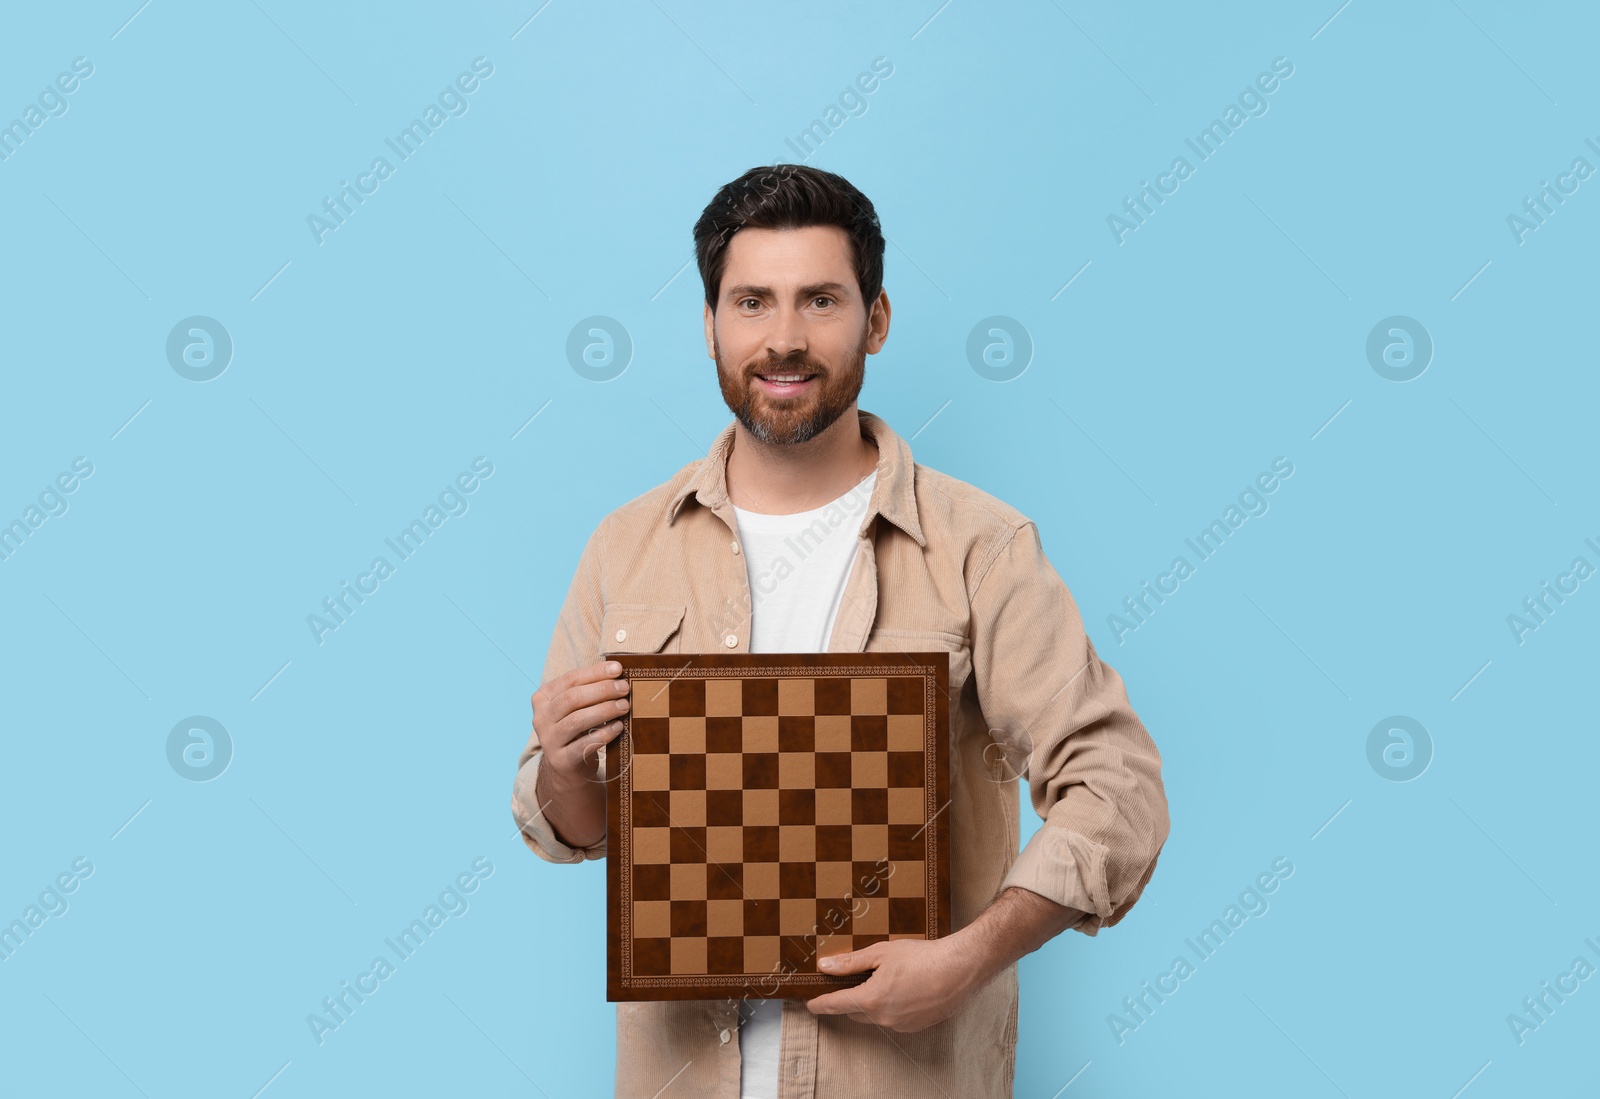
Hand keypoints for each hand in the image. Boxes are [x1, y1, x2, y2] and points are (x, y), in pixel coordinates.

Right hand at [532, 659, 631, 783]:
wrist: (567, 767)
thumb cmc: (577, 729)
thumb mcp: (577, 707)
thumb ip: (590, 689)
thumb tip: (617, 672)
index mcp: (543, 698)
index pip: (570, 679)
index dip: (596, 672)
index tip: (618, 669)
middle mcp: (541, 718)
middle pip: (573, 698)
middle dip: (602, 690)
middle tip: (624, 688)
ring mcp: (548, 740)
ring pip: (577, 720)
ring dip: (604, 710)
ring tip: (624, 706)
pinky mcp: (561, 760)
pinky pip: (583, 745)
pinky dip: (603, 734)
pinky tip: (618, 727)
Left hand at [804, 936, 989, 1032]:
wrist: (959, 969)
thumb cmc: (922, 957)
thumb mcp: (881, 953)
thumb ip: (851, 962)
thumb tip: (825, 966)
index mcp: (871, 999)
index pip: (836, 1004)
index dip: (820, 1004)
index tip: (810, 1005)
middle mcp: (883, 1017)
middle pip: (855, 1011)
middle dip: (849, 999)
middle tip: (850, 983)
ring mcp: (900, 1025)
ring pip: (875, 1016)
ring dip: (872, 1003)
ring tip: (884, 981)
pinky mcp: (916, 1027)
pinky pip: (894, 1019)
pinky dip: (891, 1007)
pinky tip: (903, 989)